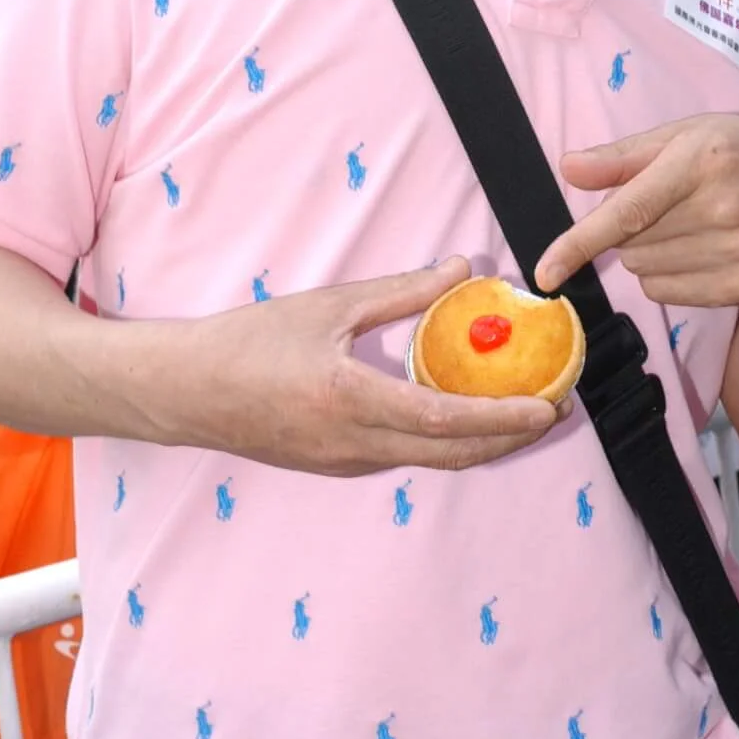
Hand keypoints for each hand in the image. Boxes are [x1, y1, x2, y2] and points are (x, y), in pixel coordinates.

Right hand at [158, 257, 562, 476]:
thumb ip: (400, 292)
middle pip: (451, 454)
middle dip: (509, 438)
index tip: (546, 406)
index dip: (502, 418)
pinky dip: (445, 442)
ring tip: (520, 413)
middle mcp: (352, 445)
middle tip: (553, 409)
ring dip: (481, 443)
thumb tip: (461, 270)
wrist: (185, 393)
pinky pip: (405, 458)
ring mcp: (345, 464)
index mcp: (348, 401)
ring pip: (431, 461)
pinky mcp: (337, 467)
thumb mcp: (328, 307)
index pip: (443, 420)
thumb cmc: (248, 343)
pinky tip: (462, 415)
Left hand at [533, 116, 738, 305]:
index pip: (630, 210)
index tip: (546, 271)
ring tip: (688, 224)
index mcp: (702, 162)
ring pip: (643, 270)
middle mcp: (722, 210)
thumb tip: (568, 168)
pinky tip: (699, 249)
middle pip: (630, 242)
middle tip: (670, 203)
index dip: (581, 242)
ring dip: (648, 251)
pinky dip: (666, 274)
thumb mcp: (686, 134)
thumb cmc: (738, 154)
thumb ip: (623, 156)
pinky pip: (665, 292)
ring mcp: (735, 254)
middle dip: (631, 227)